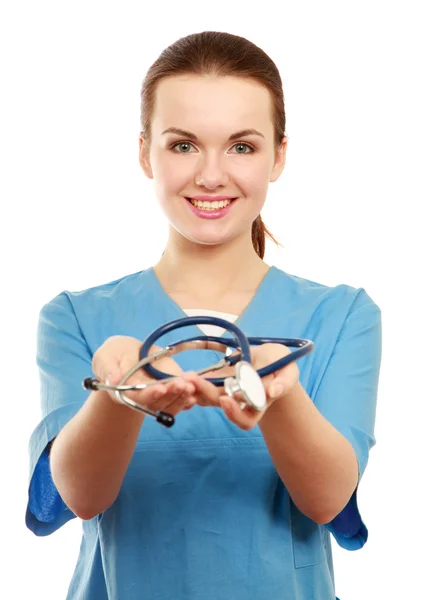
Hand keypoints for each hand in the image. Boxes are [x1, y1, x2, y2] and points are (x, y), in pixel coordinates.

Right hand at [91, 336, 216, 417]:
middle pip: (158, 402)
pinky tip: (196, 389)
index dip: (150, 394)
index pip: (138, 398)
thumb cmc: (113, 356)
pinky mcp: (169, 392)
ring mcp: (157, 396)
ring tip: (192, 386)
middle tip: (183, 385)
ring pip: (171, 402)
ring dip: (182, 396)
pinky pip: (179, 399)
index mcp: (125, 394)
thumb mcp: (106, 357)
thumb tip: (112, 381)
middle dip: (172, 394)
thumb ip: (108, 369)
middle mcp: (143, 399)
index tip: (161, 388)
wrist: (127, 355)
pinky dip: (188, 397)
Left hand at [187, 343, 299, 429]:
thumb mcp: (289, 371)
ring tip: (186, 376)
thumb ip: (284, 382)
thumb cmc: (281, 365)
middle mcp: (240, 403)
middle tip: (195, 382)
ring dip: (195, 388)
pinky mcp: (217, 382)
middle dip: (207, 394)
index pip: (245, 420)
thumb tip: (273, 392)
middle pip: (221, 406)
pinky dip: (193, 382)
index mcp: (258, 405)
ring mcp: (226, 392)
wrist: (269, 359)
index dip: (234, 413)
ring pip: (207, 397)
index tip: (226, 398)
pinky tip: (184, 374)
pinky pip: (202, 386)